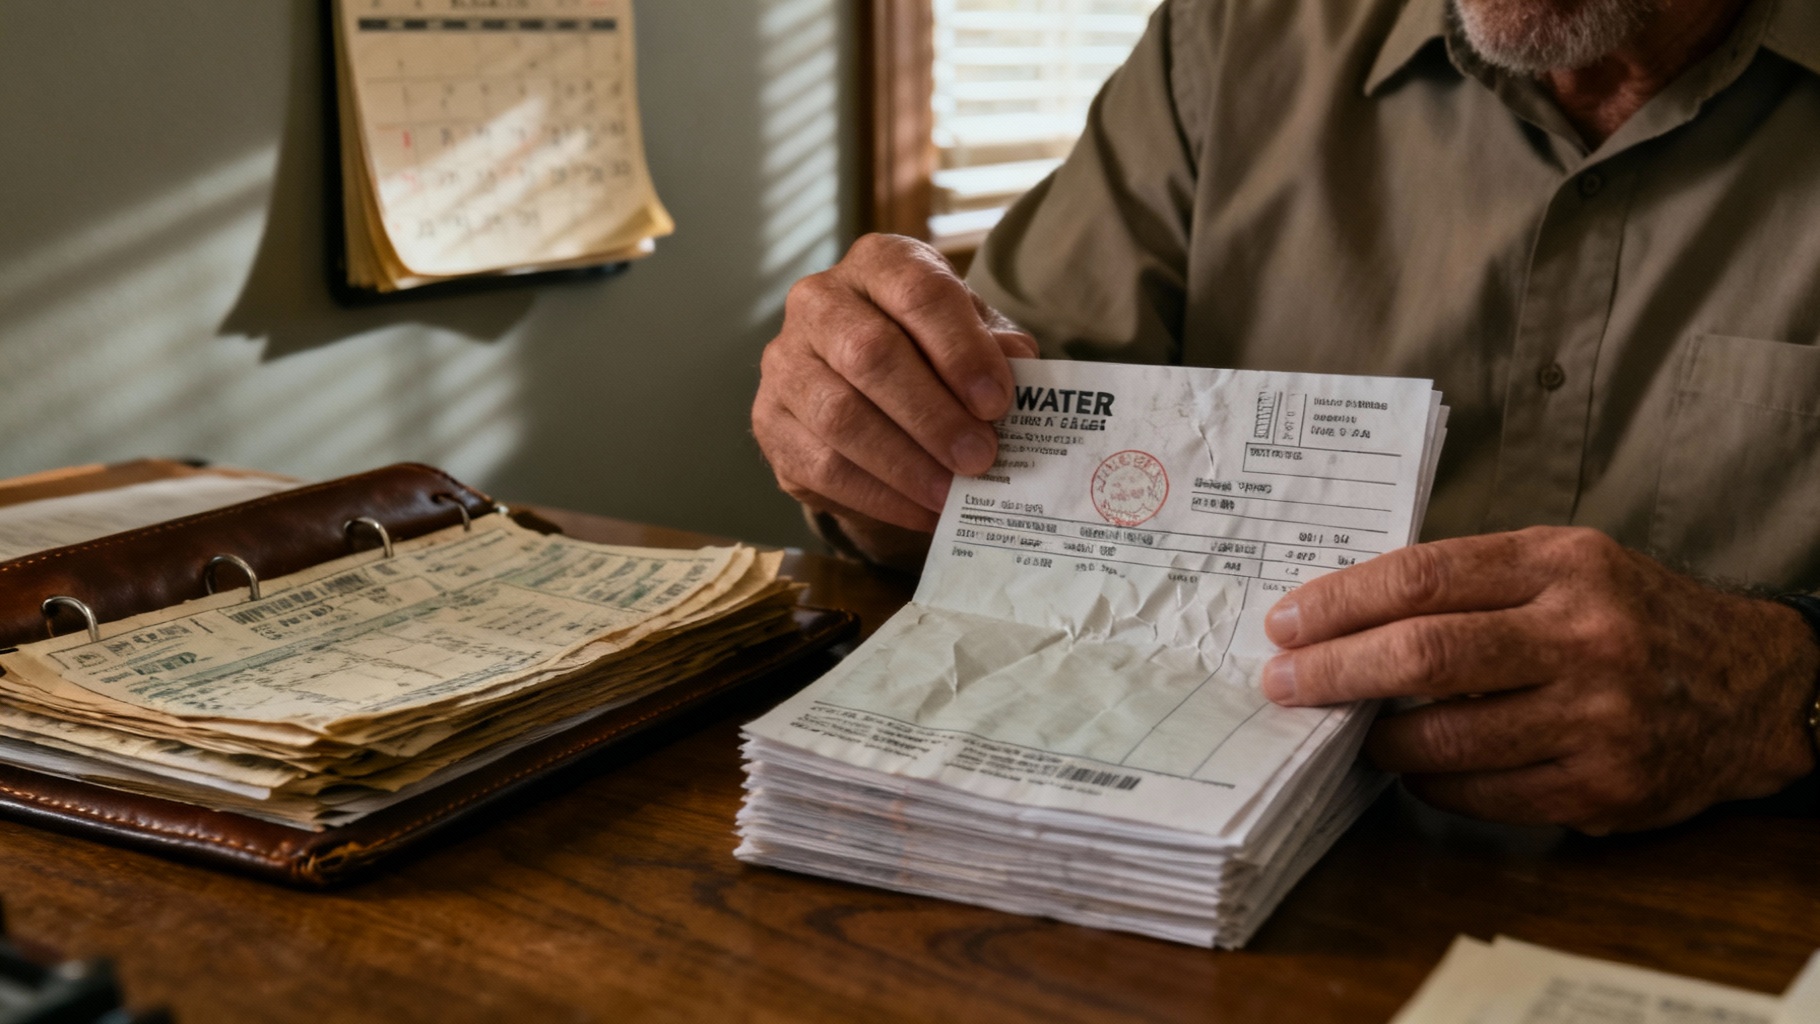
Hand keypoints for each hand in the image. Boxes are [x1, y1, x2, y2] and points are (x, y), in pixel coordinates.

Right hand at [753, 234, 1036, 556]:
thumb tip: (1020, 367)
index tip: (997, 402)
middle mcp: (819, 301)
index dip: (959, 348)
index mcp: (877, 263)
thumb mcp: (972, 339)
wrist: (871, 390)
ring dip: (906, 463)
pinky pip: (821, 466)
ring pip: (840, 415)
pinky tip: (922, 511)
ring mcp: (784, 361)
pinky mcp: (769, 421)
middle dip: (933, 415)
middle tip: (981, 458)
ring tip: (954, 493)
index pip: (917, 292)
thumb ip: (997, 349)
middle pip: (871, 354)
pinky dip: (880, 496)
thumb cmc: (932, 354)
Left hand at [1261, 527, 1819, 832]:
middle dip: (1333, 671)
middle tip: (1281, 683)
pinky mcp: (1603, 785)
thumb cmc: (1629, 617)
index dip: (1339, 603)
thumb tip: (1342, 613)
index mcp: (1563, 564)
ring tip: (1350, 729)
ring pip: (1444, 736)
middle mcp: (1583, 635)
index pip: (1422, 576)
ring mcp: (1597, 717)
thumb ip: (1470, 581)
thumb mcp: (1564, 565)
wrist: (1750, 686)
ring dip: (1377, 737)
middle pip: (1423, 653)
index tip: (1284, 624)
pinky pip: (1482, 793)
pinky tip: (1414, 765)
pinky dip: (1430, 781)